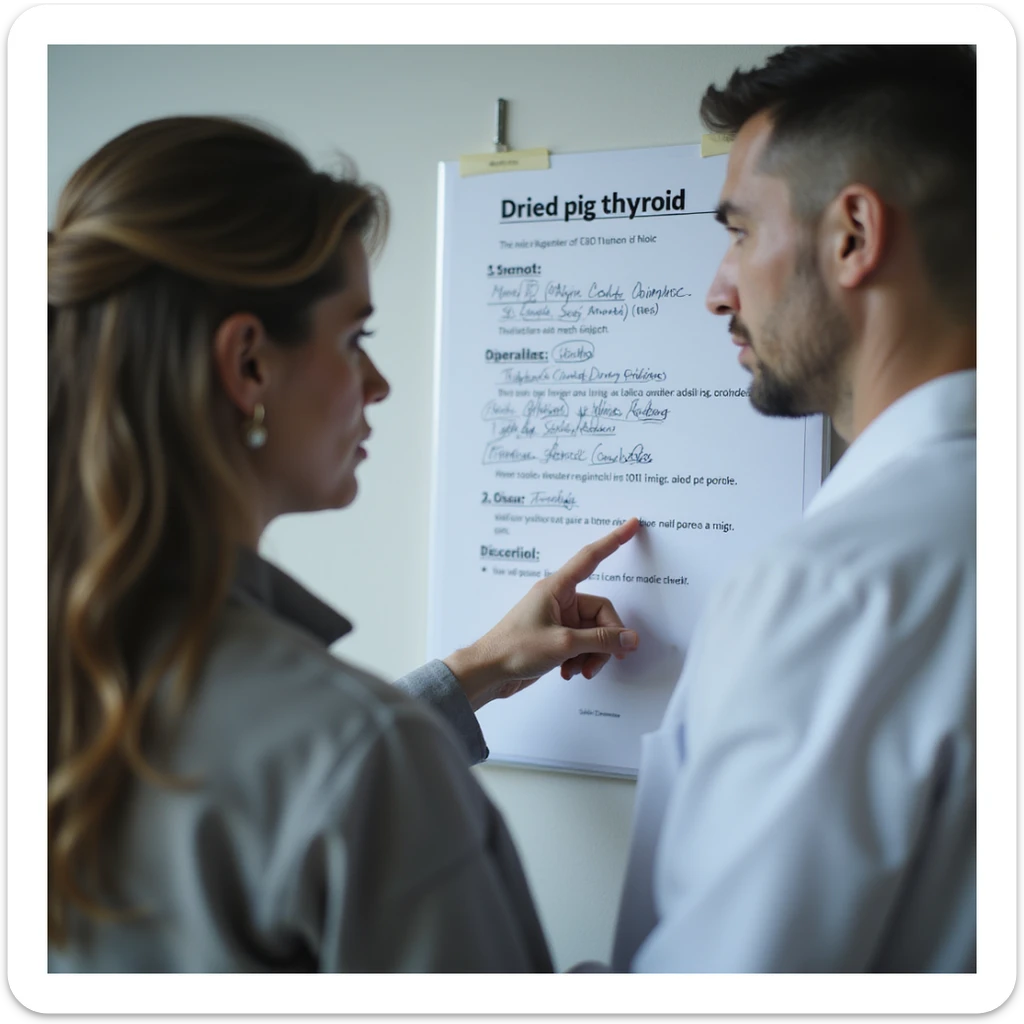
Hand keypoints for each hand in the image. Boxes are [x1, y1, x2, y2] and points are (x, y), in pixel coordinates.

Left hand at [444, 518, 640, 710]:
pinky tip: (569, 671)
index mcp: (557, 588)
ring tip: (581, 670)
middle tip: (605, 660)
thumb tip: (630, 639)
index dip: (613, 540)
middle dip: (605, 640)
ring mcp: (559, 620)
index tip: (632, 524)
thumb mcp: (563, 644)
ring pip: (595, 633)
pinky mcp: (557, 638)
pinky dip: (582, 659)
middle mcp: (560, 600)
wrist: (488, 673)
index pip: (591, 558)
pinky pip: (583, 644)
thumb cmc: (514, 649)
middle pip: (602, 612)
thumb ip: (601, 640)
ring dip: (593, 654)